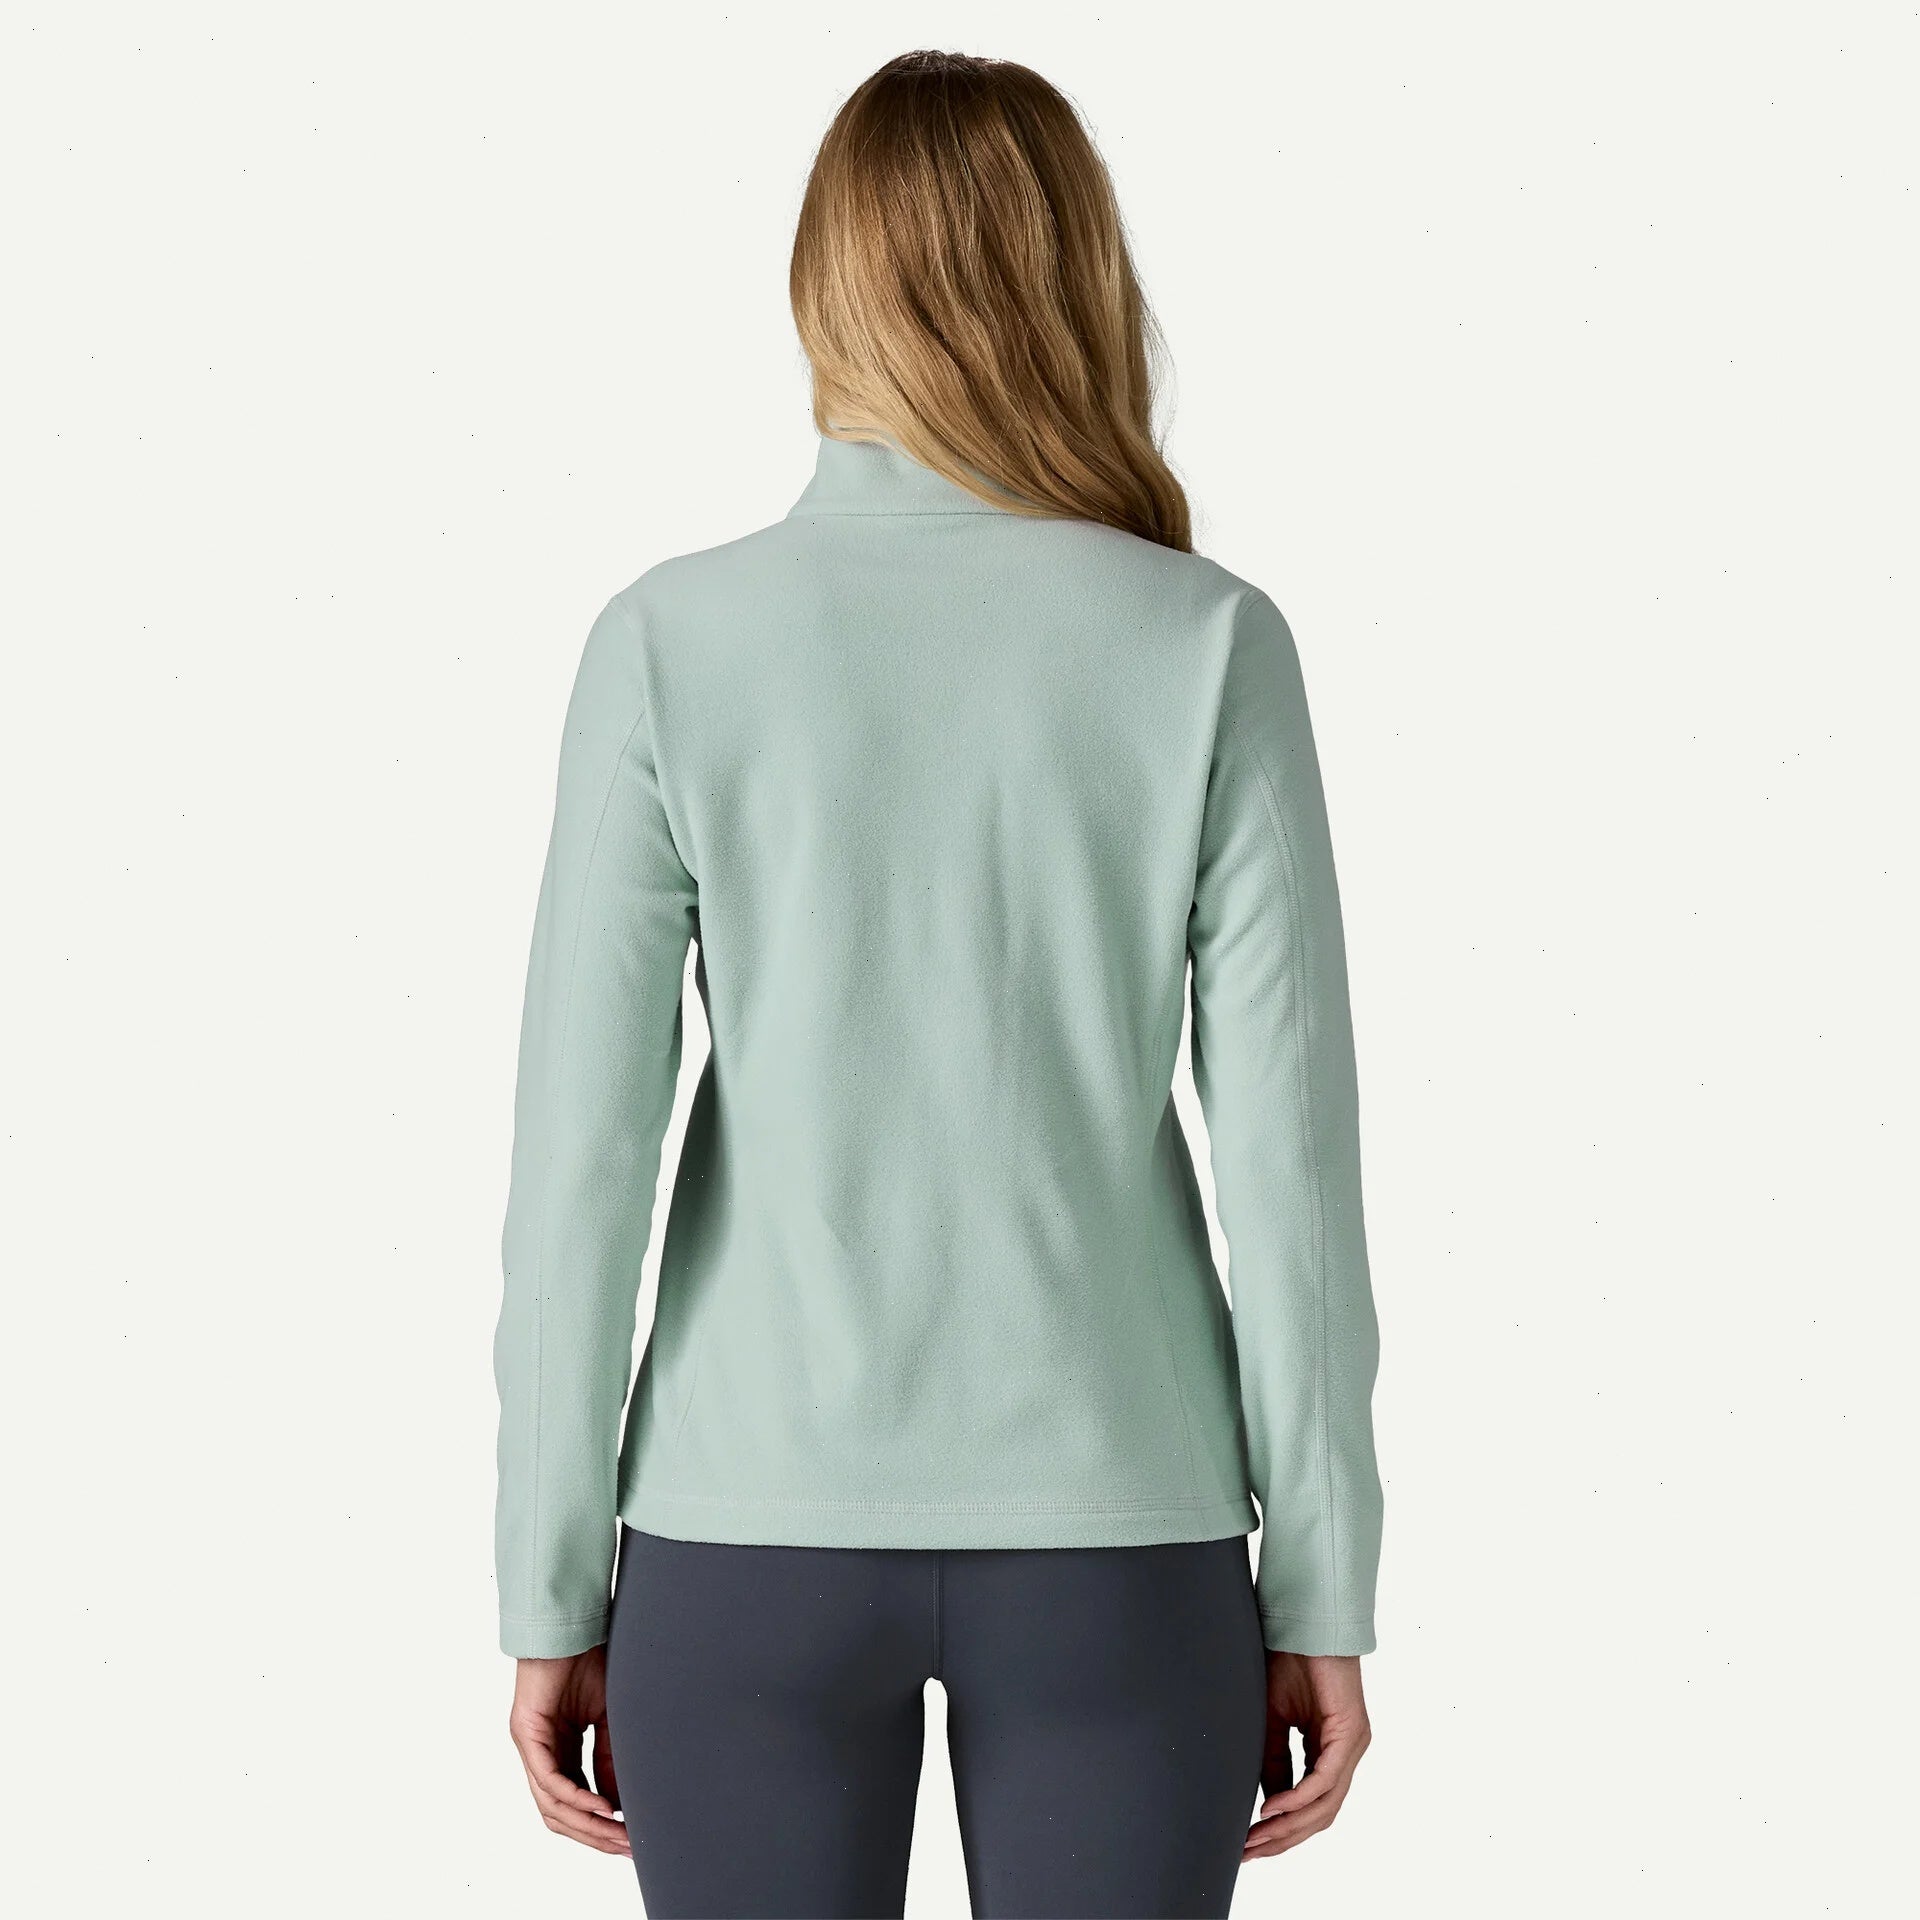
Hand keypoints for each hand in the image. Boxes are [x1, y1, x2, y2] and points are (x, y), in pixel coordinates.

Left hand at [509, 1647, 629, 1857]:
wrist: (573, 1626)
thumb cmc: (588, 1661)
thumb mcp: (607, 1717)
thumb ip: (608, 1758)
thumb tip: (616, 1801)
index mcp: (558, 1750)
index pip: (574, 1802)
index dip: (600, 1825)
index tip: (629, 1838)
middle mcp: (540, 1754)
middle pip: (560, 1814)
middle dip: (595, 1835)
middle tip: (626, 1846)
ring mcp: (531, 1747)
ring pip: (552, 1805)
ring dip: (586, 1825)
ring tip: (617, 1833)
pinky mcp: (528, 1735)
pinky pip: (549, 1779)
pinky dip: (576, 1796)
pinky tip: (600, 1806)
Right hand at [1242, 1651, 1370, 1860]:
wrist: (1301, 1623)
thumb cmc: (1288, 1662)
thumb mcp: (1271, 1721)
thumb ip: (1273, 1762)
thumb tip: (1266, 1805)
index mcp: (1328, 1750)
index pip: (1310, 1806)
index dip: (1280, 1829)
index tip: (1249, 1843)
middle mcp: (1345, 1754)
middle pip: (1319, 1815)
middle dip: (1283, 1838)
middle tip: (1249, 1851)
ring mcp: (1352, 1746)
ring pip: (1325, 1805)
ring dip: (1289, 1826)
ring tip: (1257, 1836)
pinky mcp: (1350, 1734)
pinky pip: (1325, 1780)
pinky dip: (1298, 1798)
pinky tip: (1273, 1808)